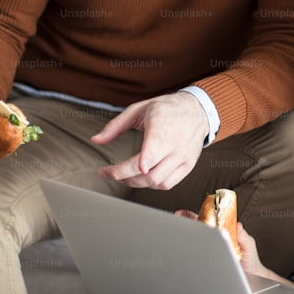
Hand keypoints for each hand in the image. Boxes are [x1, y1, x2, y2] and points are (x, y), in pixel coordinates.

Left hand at [93, 92, 208, 189]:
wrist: (197, 111)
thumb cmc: (166, 109)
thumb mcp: (139, 109)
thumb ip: (115, 126)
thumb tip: (96, 140)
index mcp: (162, 127)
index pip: (152, 150)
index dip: (142, 163)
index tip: (125, 171)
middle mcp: (175, 145)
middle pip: (149, 172)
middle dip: (124, 177)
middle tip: (109, 173)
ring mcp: (183, 158)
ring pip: (157, 182)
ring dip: (137, 183)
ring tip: (125, 176)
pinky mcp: (188, 166)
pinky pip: (168, 184)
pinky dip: (152, 185)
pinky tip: (143, 177)